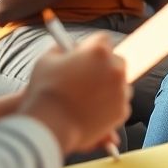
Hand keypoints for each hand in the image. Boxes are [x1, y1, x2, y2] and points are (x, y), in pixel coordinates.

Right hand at [20, 33, 132, 154]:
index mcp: (98, 51)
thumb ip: (61, 49)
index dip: (91, 47)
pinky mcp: (122, 111)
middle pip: (115, 60)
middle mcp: (115, 68)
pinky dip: (109, 106)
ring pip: (120, 83)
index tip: (84, 55)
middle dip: (103, 66)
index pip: (103, 39)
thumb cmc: (45, 93)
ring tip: (86, 97)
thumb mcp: (46, 61)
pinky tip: (90, 110)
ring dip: (108, 86)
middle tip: (87, 77)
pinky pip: (119, 103)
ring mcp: (121, 90)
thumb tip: (66, 48)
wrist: (49, 128)